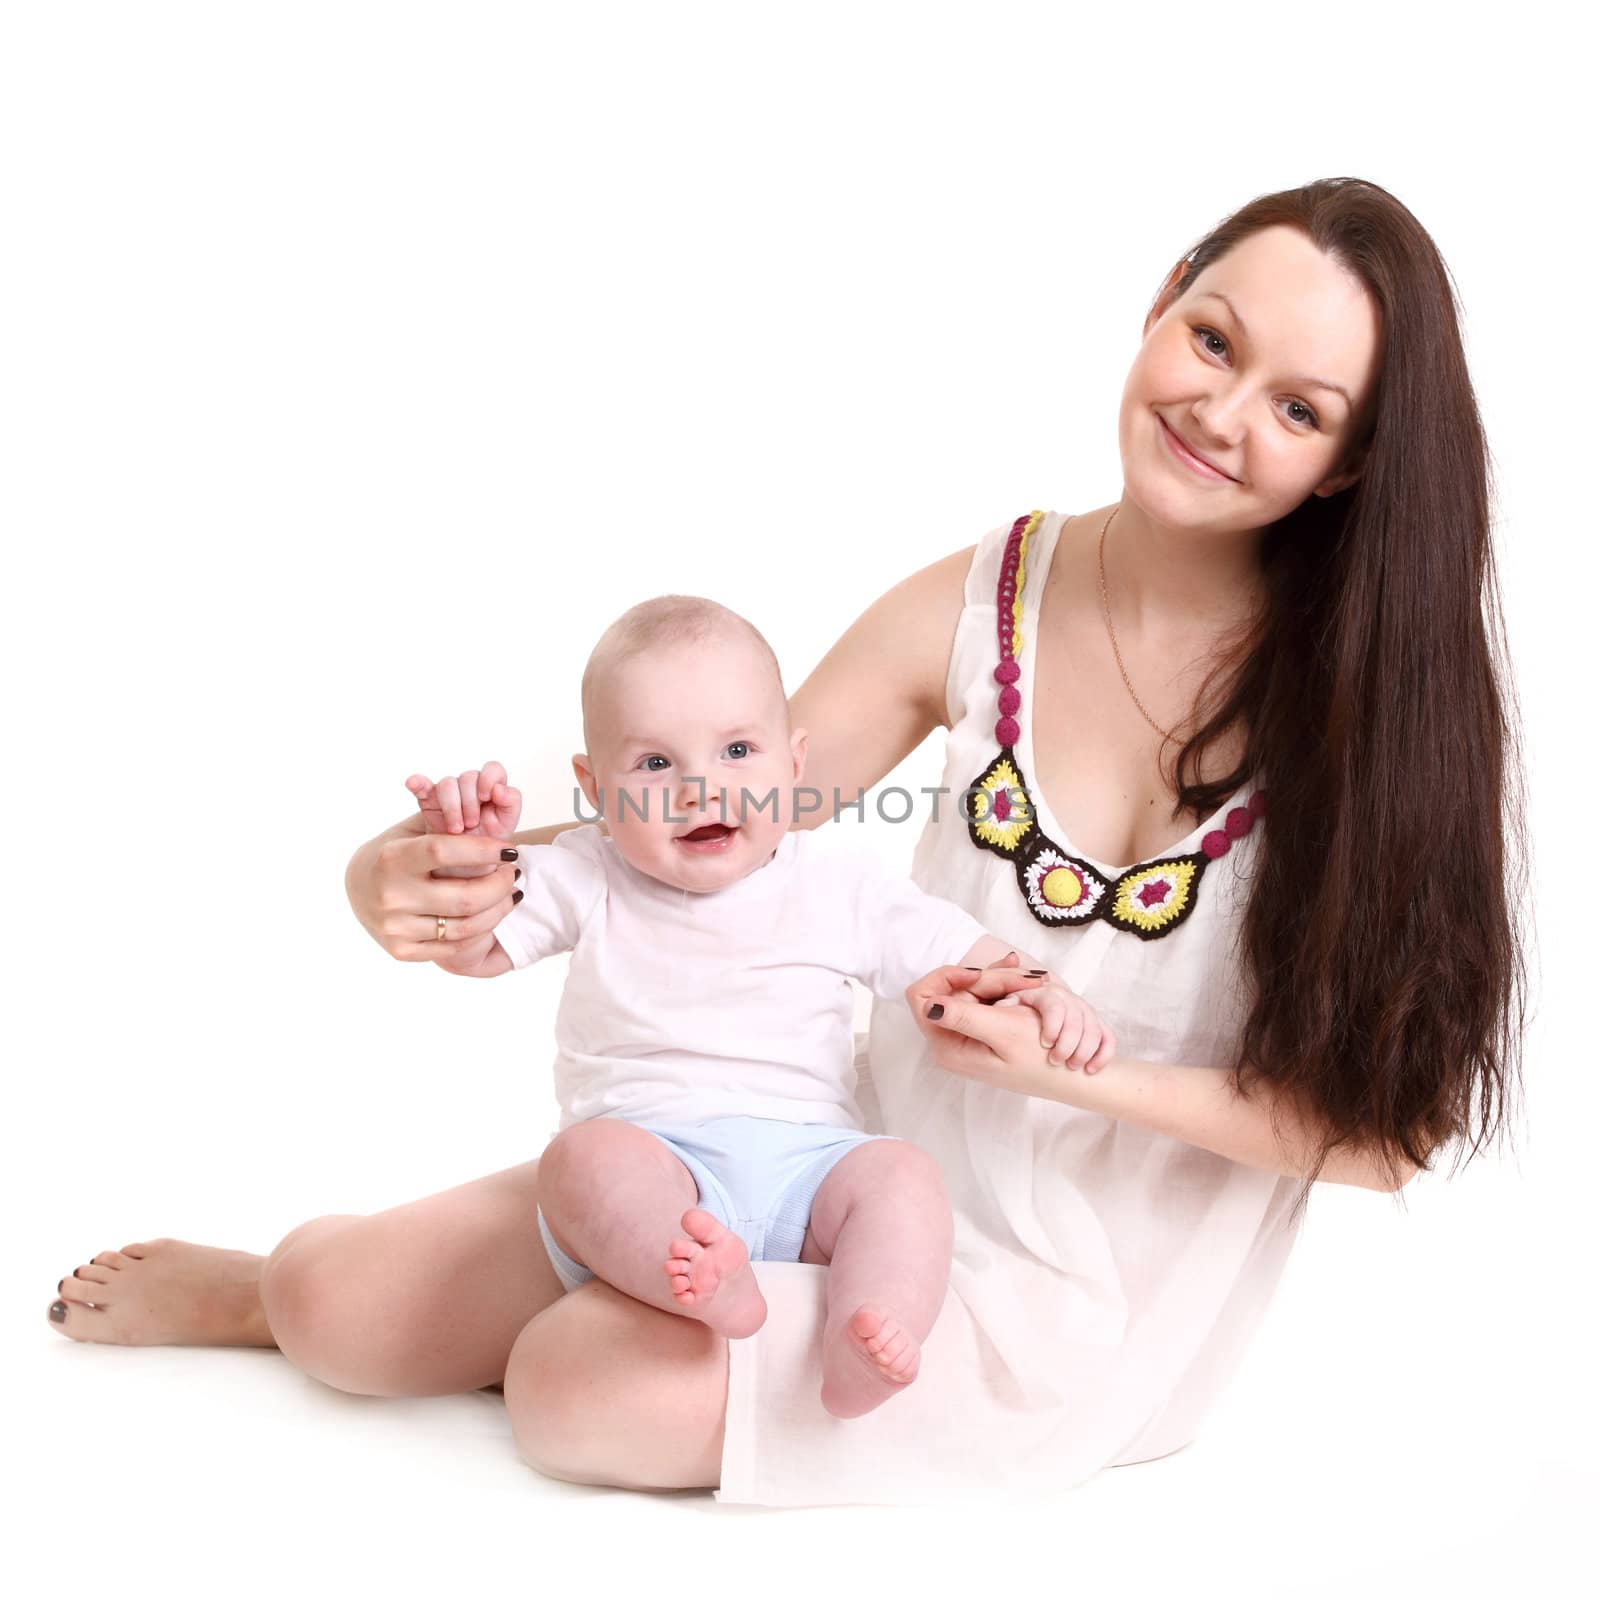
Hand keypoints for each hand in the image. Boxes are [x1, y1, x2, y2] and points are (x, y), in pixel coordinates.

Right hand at [346, 814, 519, 964]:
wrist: (357, 888)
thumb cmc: (398, 852)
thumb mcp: (413, 831)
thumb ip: (447, 825)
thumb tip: (495, 822)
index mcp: (393, 857)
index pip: (445, 851)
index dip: (484, 850)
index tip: (510, 849)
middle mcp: (391, 894)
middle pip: (465, 898)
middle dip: (500, 885)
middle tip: (513, 873)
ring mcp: (395, 926)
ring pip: (466, 926)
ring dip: (499, 910)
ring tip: (510, 895)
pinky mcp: (401, 950)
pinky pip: (455, 946)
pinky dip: (481, 930)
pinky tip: (490, 914)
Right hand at [405, 760, 522, 841]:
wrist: (464, 866)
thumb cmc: (488, 845)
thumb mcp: (506, 826)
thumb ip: (511, 804)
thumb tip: (501, 788)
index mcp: (492, 790)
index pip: (492, 769)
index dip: (489, 779)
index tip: (486, 798)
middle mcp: (470, 788)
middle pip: (469, 777)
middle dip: (470, 802)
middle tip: (471, 824)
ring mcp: (448, 794)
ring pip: (447, 783)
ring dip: (452, 806)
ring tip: (455, 829)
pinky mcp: (429, 801)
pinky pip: (421, 786)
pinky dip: (417, 782)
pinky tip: (413, 784)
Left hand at [905, 954, 1114, 1097]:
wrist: (1070, 1076)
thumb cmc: (1040, 1060)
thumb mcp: (1003, 1033)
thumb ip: (964, 1016)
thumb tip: (928, 1004)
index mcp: (948, 1045)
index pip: (921, 997)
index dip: (946, 977)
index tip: (978, 974)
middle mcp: (952, 1040)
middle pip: (952, 989)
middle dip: (985, 977)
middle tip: (1023, 977)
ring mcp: (968, 1034)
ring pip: (971, 989)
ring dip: (998, 978)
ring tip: (1030, 977)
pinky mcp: (984, 1030)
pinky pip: (985, 997)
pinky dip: (1003, 985)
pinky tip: (1024, 979)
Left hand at [991, 976, 1116, 1072]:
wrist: (1034, 1023)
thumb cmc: (1015, 1018)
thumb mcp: (1004, 1010)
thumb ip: (1002, 1008)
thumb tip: (999, 1008)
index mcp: (1043, 994)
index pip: (1055, 1005)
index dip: (1053, 1025)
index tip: (1046, 1044)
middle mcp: (1067, 1000)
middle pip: (1077, 1018)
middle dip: (1069, 1043)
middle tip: (1056, 1061)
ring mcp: (1083, 1012)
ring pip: (1094, 1029)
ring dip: (1085, 1051)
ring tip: (1071, 1067)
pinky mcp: (1095, 1026)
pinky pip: (1108, 1038)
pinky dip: (1103, 1055)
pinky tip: (1090, 1070)